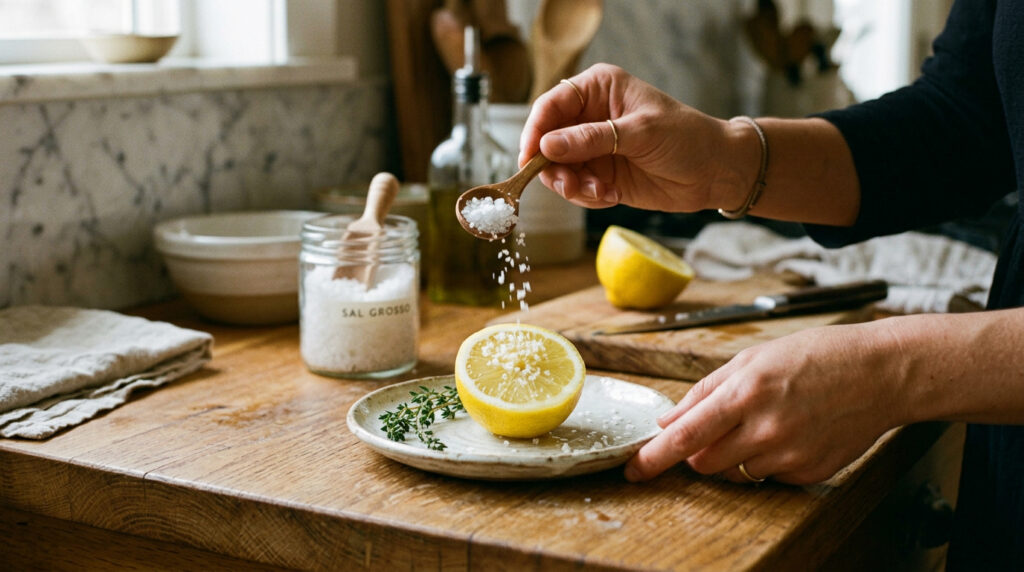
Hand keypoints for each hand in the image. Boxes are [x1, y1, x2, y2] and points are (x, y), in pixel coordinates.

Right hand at [519, 63, 752, 211]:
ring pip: (557, 169)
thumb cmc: (686, 138)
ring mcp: (592, 147)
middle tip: (570, 185)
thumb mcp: (640, 133)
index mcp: (598, 89)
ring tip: (601, 191)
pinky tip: (612, 195)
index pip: (551, 105)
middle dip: (553, 167)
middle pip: (546, 141)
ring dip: (572, 186)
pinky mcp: (599, 174)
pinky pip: (575, 188)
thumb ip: (591, 139)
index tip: (530, 158)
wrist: (715, 172)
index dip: (535, 131)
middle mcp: (589, 116)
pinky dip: (587, 196)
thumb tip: (546, 147)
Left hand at [624, 322, 904, 483]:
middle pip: (705, 462)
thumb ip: (705, 391)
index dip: (654, 457)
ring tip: (765, 421)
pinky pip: (769, 476)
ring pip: (735, 472)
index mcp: (745, 393)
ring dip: (734, 455)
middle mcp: (765, 428)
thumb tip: (668, 421)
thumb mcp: (752, 358)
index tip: (634, 470)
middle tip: (719, 427)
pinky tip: (791, 432)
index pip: (686, 436)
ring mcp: (789, 455)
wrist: (880, 374)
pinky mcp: (809, 472)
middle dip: (699, 451)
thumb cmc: (816, 356)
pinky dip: (768, 460)